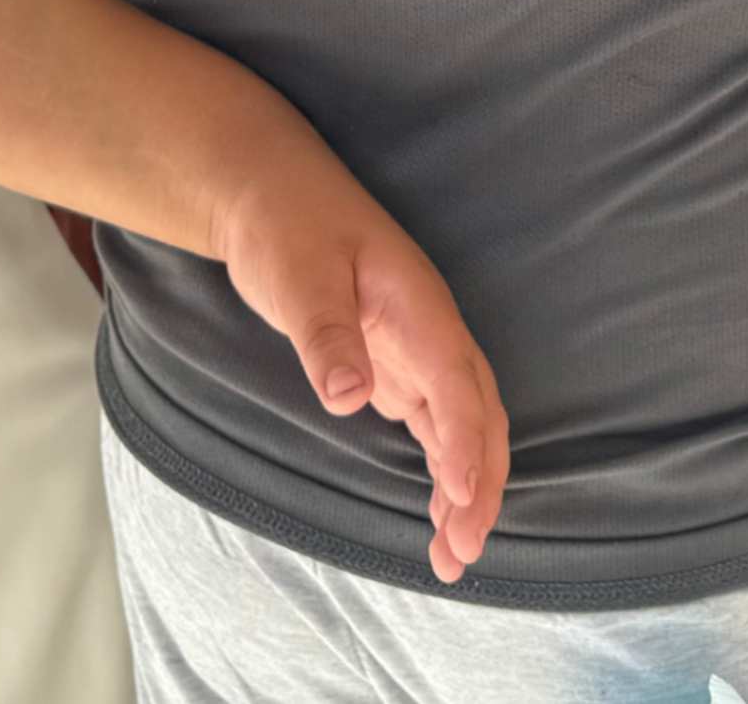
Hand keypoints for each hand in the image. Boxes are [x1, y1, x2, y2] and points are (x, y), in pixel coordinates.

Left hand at [212, 151, 510, 584]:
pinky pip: (434, 421)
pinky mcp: (393, 363)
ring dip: (466, 487)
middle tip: (462, 552)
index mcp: (419, 307)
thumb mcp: (299, 274)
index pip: (456, 384)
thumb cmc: (286, 224)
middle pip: (477, 414)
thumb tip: (350, 399)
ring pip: (461, 425)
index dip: (466, 444)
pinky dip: (443, 466)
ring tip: (453, 555)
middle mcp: (429, 332)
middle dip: (480, 484)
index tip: (465, 499)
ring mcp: (415, 349)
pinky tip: (441, 508)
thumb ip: (326, 335)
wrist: (267, 192)